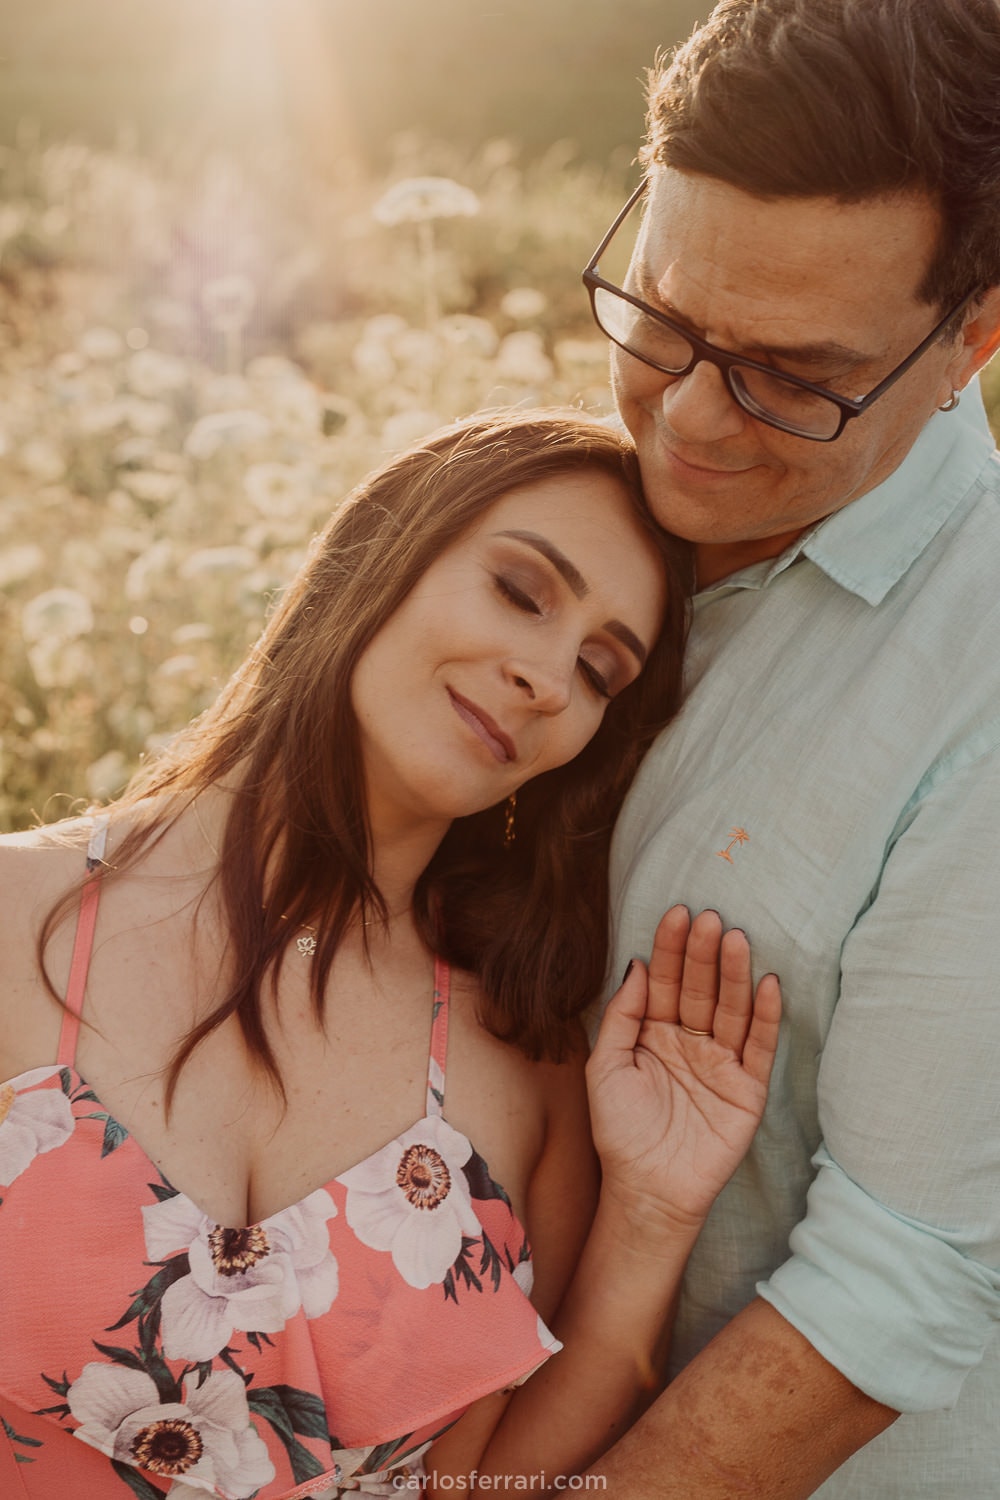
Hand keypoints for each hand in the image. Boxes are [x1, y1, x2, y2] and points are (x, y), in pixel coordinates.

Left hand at [587, 906, 780, 1238]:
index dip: (671, 949)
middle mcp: (690, 1041)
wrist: (647, 1191)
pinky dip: (765, 1016)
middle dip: (704, 953)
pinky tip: (769, 984)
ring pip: (731, 1009)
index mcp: (654, 1032)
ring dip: (735, 974)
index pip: (666, 981)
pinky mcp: (748, 1089)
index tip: (677, 913)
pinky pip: (759, 1046)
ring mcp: (721, 1063)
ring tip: (737, 939)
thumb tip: (640, 965)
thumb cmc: (620, 1130)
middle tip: (710, 918)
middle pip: (700, 988)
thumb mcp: (606, 1066)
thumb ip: (622, 1016)